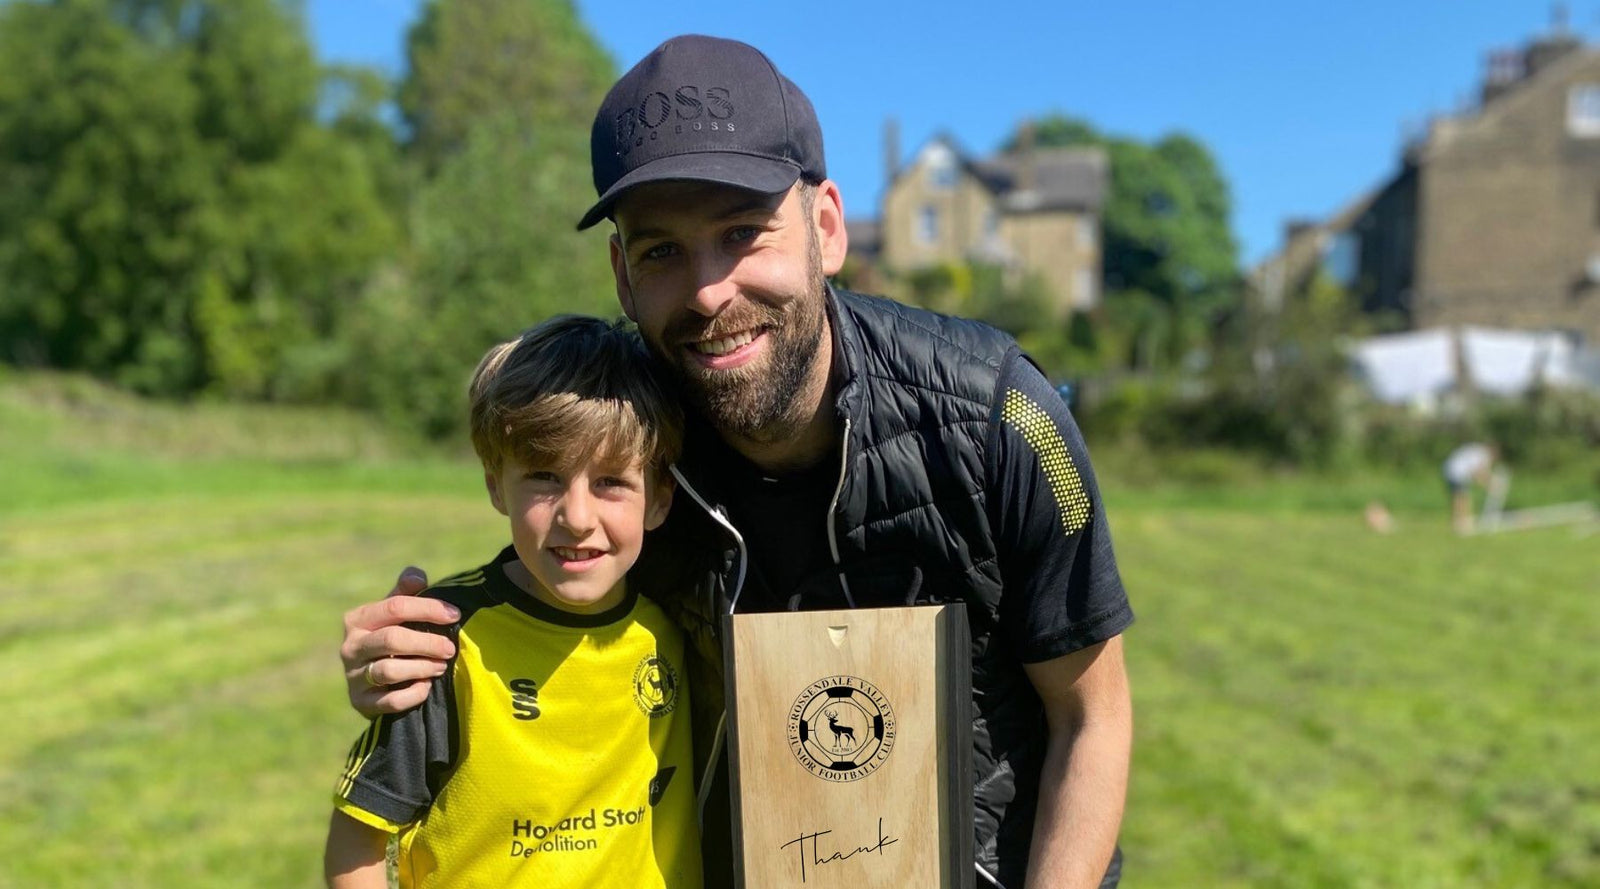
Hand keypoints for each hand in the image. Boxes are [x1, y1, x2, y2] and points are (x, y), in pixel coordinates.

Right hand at [340, 567, 459, 717]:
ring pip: (389, 670)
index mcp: (358, 619)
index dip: (428, 609)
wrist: (372, 682)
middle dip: (427, 643)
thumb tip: (417, 576)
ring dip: (422, 667)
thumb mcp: (394, 612)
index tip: (454, 614)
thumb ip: (406, 593)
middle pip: (392, 639)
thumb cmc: (390, 636)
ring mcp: (352, 676)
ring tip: (441, 666)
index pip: (395, 607)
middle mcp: (350, 646)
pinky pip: (389, 701)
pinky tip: (426, 686)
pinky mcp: (360, 702)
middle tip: (450, 648)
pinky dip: (413, 694)